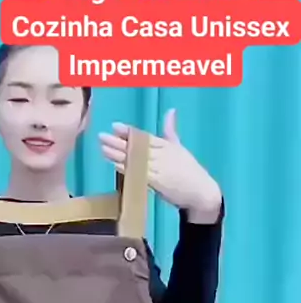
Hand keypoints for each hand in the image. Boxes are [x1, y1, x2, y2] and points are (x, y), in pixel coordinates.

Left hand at [99, 111, 221, 223]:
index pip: (144, 136)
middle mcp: (162, 154)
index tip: (114, 126)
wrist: (201, 192)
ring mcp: (159, 168)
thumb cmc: (190, 170)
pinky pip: (139, 173)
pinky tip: (115, 164)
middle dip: (118, 141)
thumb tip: (170, 111)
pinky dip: (127, 168)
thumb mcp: (180, 147)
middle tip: (102, 136)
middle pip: (136, 146)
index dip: (128, 131)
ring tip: (103, 147)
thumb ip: (170, 131)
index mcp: (167, 145)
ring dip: (118, 154)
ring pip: (135, 159)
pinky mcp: (158, 182)